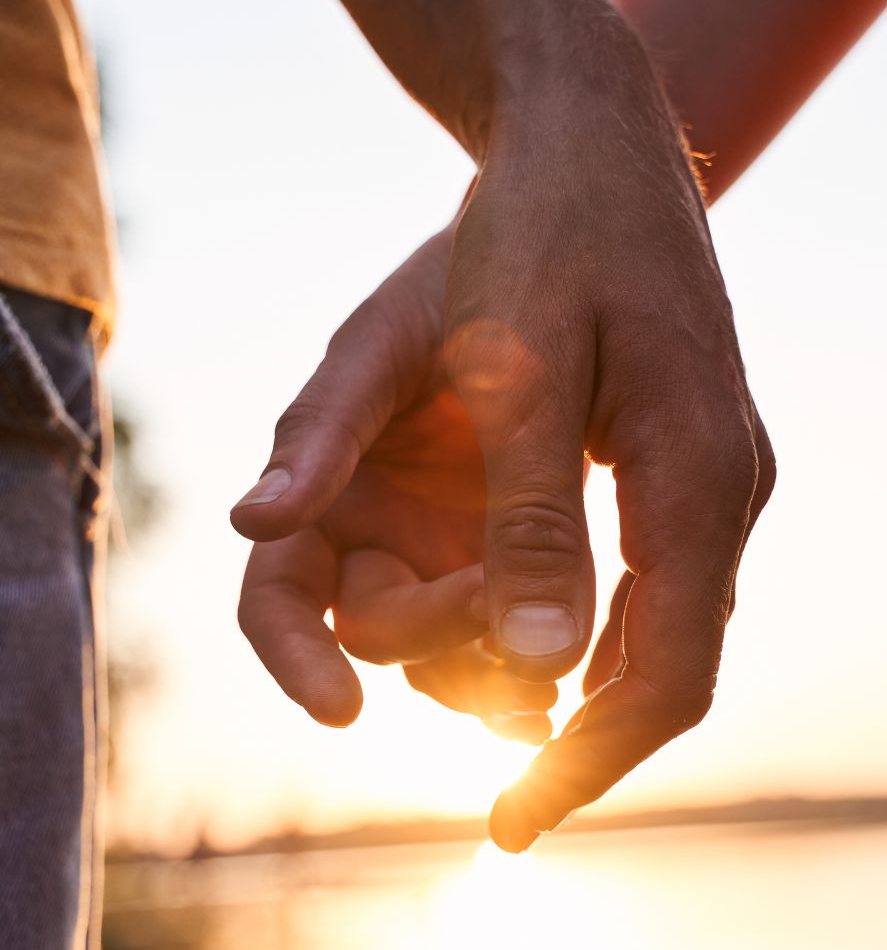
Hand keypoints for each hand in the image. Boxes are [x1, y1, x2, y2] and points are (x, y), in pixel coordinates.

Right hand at [232, 229, 559, 746]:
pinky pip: (510, 641)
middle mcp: (375, 535)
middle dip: (439, 635)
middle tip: (507, 608)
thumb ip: (328, 430)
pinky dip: (532, 665)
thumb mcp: (392, 340)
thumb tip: (249, 523)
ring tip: (548, 692)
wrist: (560, 239)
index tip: (342, 710)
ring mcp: (444, 554)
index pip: (279, 600)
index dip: (295, 659)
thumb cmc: (456, 268)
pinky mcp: (510, 559)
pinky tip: (575, 678)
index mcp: (324, 486)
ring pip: (451, 657)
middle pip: (383, 636)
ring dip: (491, 680)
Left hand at [233, 14, 774, 849]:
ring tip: (512, 744)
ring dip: (597, 697)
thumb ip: (530, 519)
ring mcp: (722, 468)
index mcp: (700, 478)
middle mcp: (731, 486)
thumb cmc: (537, 232)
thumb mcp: (512, 368)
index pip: (664, 677)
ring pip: (675, 629)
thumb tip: (538, 669)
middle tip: (511, 808)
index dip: (588, 765)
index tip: (511, 825)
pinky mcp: (695, 448)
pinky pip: (664, 578)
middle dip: (593, 749)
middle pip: (681, 670)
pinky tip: (544, 651)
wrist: (591, 130)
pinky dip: (606, 635)